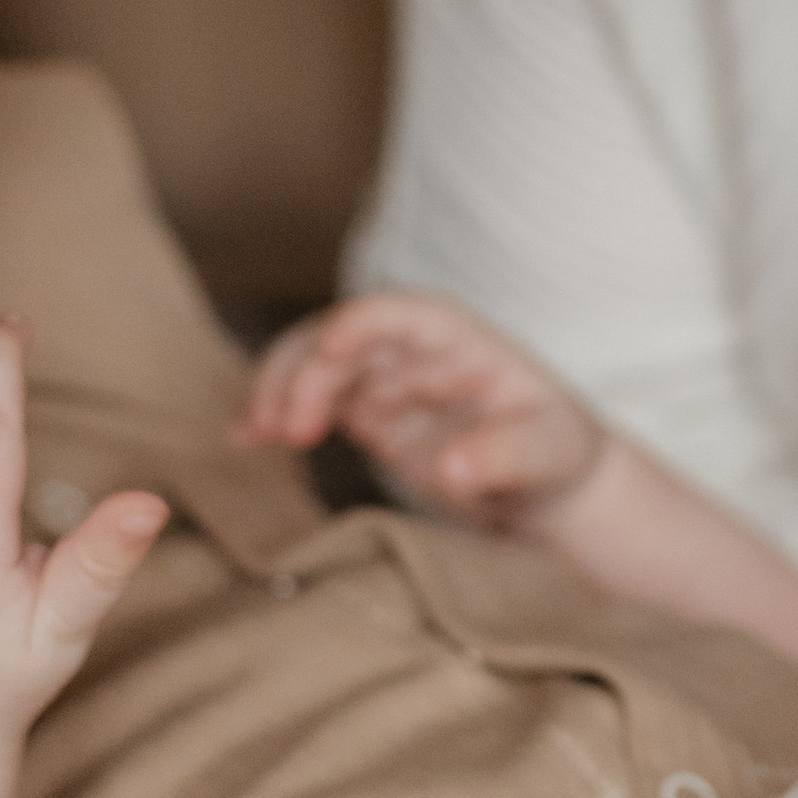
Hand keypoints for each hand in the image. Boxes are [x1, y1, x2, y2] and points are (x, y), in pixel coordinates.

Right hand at [242, 288, 601, 524]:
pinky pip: (307, 401)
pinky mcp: (364, 413)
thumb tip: (451, 465)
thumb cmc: (554, 452)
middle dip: (304, 373)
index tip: (330, 350)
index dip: (360, 323)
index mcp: (455, 337)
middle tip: (286, 428)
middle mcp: (410, 349)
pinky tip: (243, 438)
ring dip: (276, 389)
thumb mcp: (547, 454)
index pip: (399, 312)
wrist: (547, 484)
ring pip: (310, 363)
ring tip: (253, 433)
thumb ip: (503, 456)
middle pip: (339, 338)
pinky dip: (273, 413)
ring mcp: (381, 379)